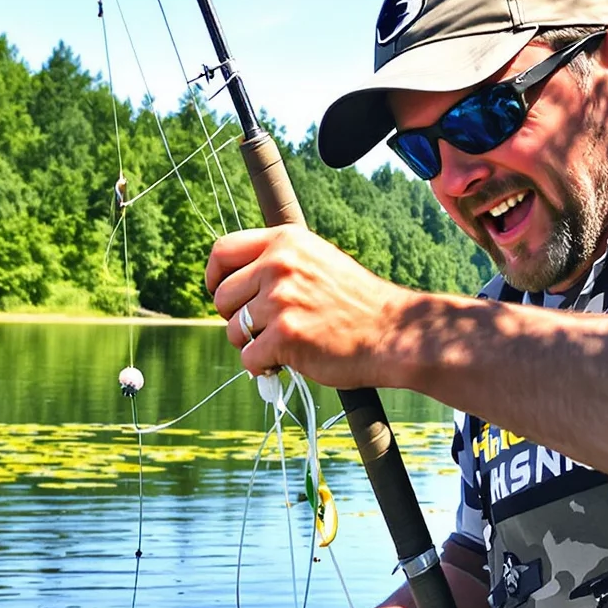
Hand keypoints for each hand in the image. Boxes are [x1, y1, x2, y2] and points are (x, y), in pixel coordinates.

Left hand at [205, 225, 422, 390]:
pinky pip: (249, 358)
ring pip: (234, 330)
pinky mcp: (285, 336)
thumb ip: (279, 262)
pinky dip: (262, 367)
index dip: (214, 276)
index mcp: (285, 241)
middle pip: (223, 297)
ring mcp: (281, 300)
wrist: (392, 332)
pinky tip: (285, 362)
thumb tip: (234, 281)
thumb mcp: (318, 261)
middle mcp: (279, 265)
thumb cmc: (356, 303)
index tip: (220, 292)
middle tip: (261, 329)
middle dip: (235, 318)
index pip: (222, 251)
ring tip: (282, 345)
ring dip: (251, 344)